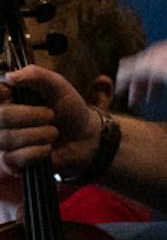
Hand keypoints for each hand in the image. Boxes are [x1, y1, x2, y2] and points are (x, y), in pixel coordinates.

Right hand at [0, 63, 106, 181]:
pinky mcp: (10, 163)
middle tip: (50, 115)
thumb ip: (36, 76)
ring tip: (53, 132)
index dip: (3, 93)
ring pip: (9, 138)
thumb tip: (9, 76)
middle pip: (2, 116)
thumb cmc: (68, 109)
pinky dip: (39, 151)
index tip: (12, 93)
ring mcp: (3, 142)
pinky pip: (16, 158)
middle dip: (32, 115)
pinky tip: (48, 148)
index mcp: (7, 98)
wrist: (84, 138)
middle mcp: (0, 120)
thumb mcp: (58, 86)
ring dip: (40, 134)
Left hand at [117, 35, 166, 118]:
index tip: (157, 83)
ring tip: (127, 94)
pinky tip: (122, 88)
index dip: (163, 66)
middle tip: (138, 90)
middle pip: (159, 54)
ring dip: (136, 78)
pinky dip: (129, 78)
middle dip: (146, 72)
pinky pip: (141, 69)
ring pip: (148, 61)